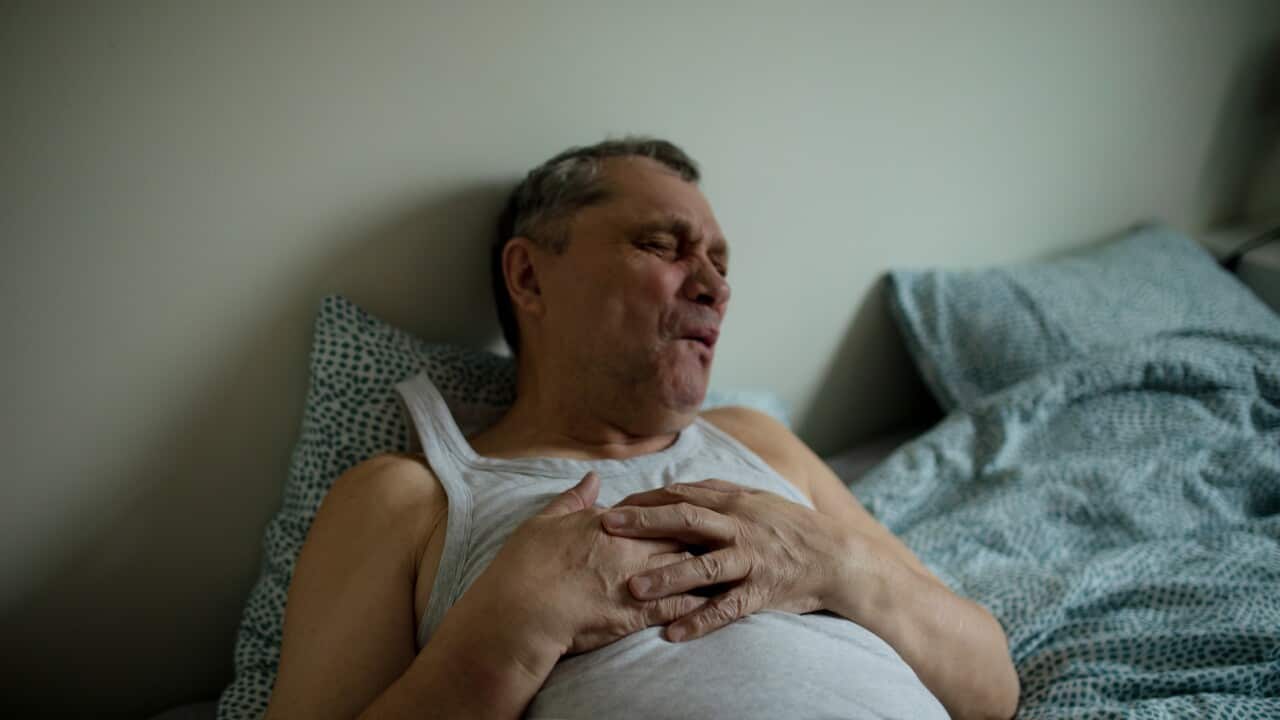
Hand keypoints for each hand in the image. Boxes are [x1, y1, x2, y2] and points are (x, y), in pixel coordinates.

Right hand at [464, 472, 710, 656]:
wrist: (518, 615)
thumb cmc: (524, 568)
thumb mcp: (544, 523)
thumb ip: (573, 500)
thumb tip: (593, 478)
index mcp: (609, 523)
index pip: (656, 511)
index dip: (679, 511)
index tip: (696, 510)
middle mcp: (628, 547)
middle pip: (681, 535)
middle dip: (705, 535)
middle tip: (728, 533)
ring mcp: (635, 580)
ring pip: (686, 568)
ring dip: (709, 568)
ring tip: (731, 567)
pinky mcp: (636, 614)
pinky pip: (678, 606)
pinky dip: (699, 604)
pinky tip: (714, 604)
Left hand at [600, 478, 846, 642]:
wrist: (836, 557)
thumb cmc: (790, 526)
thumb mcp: (756, 499)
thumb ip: (718, 492)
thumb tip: (680, 485)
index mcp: (733, 503)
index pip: (680, 497)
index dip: (644, 501)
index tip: (610, 506)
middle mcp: (738, 527)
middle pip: (685, 521)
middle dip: (644, 524)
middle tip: (606, 528)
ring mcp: (750, 560)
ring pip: (704, 567)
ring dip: (667, 577)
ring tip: (634, 589)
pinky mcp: (762, 590)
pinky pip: (728, 608)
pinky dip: (700, 621)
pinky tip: (673, 633)